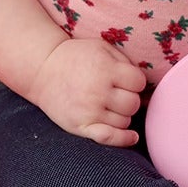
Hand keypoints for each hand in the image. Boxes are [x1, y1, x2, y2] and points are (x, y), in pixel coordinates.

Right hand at [26, 37, 147, 146]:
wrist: (42, 70)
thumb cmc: (76, 57)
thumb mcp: (101, 47)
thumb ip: (124, 61)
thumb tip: (145, 83)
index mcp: (106, 69)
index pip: (139, 82)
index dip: (135, 81)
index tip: (127, 81)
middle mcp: (98, 91)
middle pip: (133, 103)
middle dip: (129, 98)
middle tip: (118, 94)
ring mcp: (89, 111)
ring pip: (124, 121)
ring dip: (123, 115)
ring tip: (111, 106)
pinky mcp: (81, 126)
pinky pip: (109, 137)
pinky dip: (123, 139)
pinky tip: (131, 137)